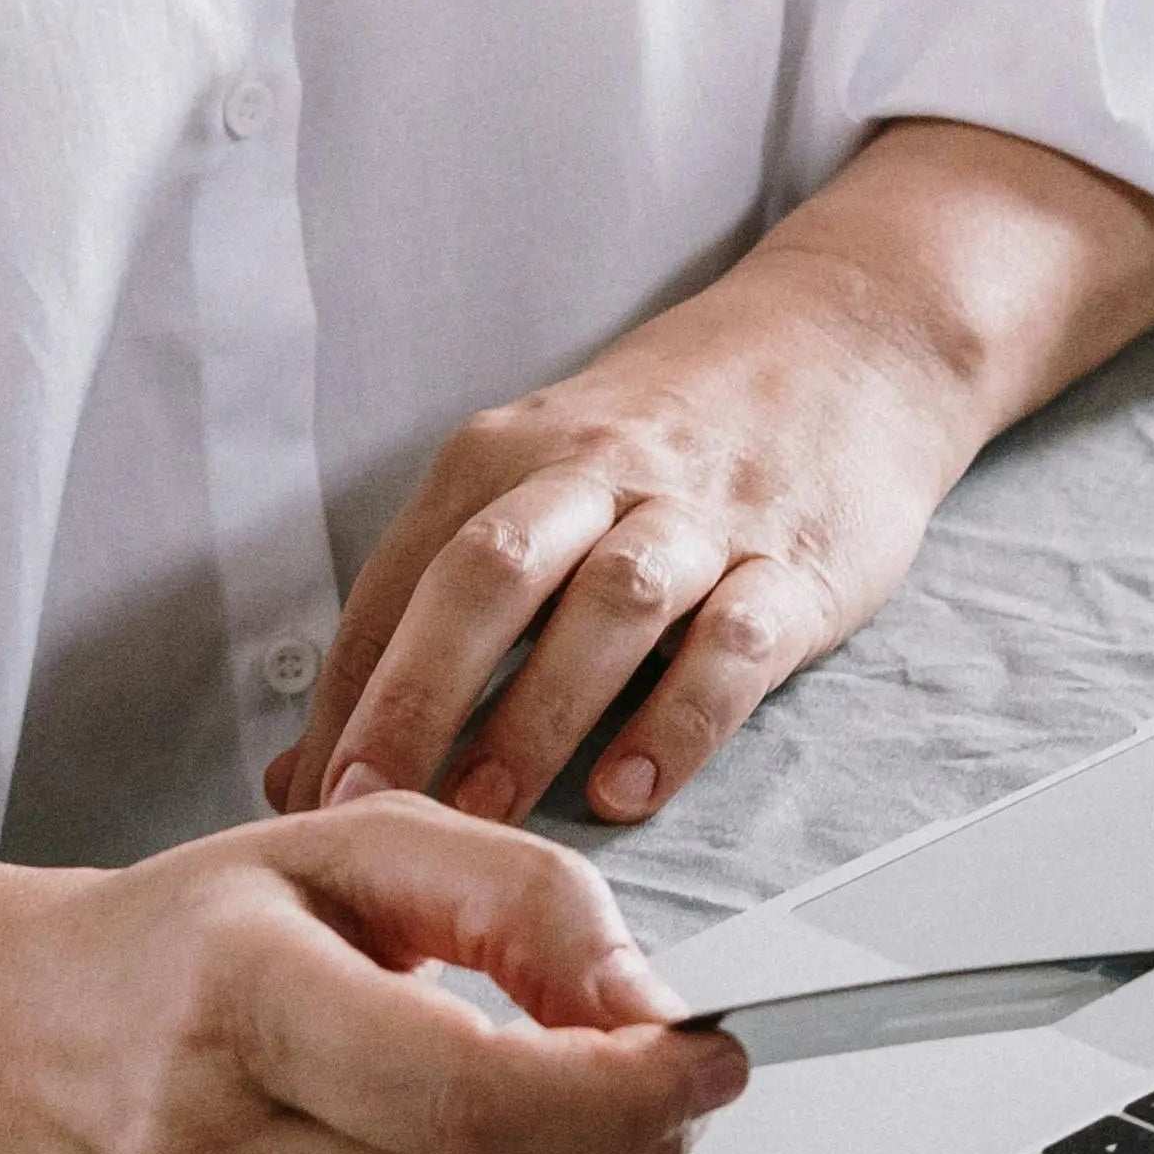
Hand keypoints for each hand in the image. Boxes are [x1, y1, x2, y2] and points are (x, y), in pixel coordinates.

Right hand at [0, 796, 742, 1153]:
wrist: (8, 1048)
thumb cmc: (194, 934)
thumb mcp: (357, 845)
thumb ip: (525, 900)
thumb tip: (649, 1008)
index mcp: (235, 1000)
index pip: (470, 1094)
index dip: (621, 1090)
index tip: (709, 1056)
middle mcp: (209, 1150)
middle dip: (628, 1153)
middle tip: (672, 1097)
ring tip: (577, 1135)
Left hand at [271, 121, 1153, 832]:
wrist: (847, 336)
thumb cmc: (668, 434)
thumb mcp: (541, 481)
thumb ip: (432, 613)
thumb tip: (308, 766)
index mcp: (511, 454)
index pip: (404, 579)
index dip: (349, 690)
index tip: (306, 794)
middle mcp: (598, 473)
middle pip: (489, 577)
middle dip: (418, 695)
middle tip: (369, 802)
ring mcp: (702, 516)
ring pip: (609, 605)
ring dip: (538, 714)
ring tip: (486, 816)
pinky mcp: (797, 561)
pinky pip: (735, 642)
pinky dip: (681, 717)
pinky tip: (633, 788)